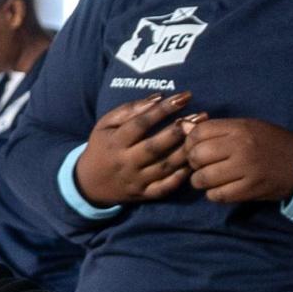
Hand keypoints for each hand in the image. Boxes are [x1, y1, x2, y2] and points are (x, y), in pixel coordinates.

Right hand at [73, 93, 193, 208]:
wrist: (89, 183)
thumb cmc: (102, 146)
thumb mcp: (106, 124)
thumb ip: (129, 110)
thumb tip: (158, 98)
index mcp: (115, 142)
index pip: (140, 124)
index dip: (163, 109)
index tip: (184, 97)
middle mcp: (125, 162)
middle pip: (154, 147)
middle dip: (178, 131)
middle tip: (199, 117)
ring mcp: (136, 180)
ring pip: (164, 167)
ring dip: (185, 151)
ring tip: (202, 136)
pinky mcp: (143, 194)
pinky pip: (165, 188)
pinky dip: (180, 177)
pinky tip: (194, 163)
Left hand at [180, 115, 292, 204]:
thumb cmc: (272, 143)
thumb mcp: (247, 127)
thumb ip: (216, 129)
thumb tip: (182, 127)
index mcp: (239, 127)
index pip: (198, 133)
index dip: (190, 142)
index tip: (195, 148)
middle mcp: (241, 146)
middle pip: (197, 155)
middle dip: (193, 163)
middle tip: (200, 166)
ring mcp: (246, 169)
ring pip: (203, 178)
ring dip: (200, 181)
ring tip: (209, 179)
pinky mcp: (250, 189)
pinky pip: (217, 195)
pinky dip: (214, 194)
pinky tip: (221, 189)